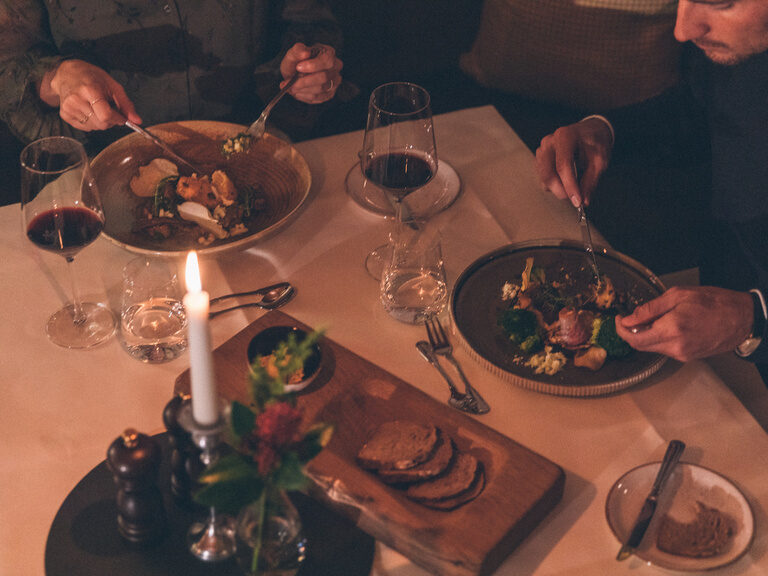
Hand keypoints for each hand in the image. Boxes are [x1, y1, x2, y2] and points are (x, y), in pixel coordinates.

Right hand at [43, 59, 140, 130]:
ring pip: (95, 128)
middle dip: (111, 121)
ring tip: (97, 107)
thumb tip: (137, 120)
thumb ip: (126, 104)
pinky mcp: (65, 115)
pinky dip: (92, 122)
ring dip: (101, 122)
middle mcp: (76, 100)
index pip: (106, 116)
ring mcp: (69, 109)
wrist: (67, 73)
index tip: (122, 117)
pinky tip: (89, 110)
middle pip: (102, 124)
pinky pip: (86, 128)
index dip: (118, 119)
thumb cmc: (92, 77)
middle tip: (109, 109)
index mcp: (89, 91)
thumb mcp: (113, 86)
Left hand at [279, 43, 342, 103]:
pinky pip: (318, 98)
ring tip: (290, 87)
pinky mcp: (330, 93)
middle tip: (289, 83)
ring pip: (320, 89)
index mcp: (329, 53)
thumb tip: (304, 53)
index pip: (326, 60)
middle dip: (304, 81)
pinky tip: (297, 92)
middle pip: (324, 77)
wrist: (296, 73)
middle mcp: (335, 68)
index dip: (313, 65)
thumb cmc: (296, 62)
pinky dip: (305, 96)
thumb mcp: (293, 54)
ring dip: (303, 90)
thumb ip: (297, 51)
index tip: (298, 67)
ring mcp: (334, 82)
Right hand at [535, 117, 613, 206]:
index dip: (569, 185)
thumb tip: (584, 200)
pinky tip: (566, 182)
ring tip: (574, 187)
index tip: (577, 201)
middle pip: (548, 173)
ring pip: (544, 178)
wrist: (589, 133)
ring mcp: (542, 150)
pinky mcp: (540, 159)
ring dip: (558, 189)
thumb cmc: (594, 143)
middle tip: (576, 199)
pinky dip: (554, 185)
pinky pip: (543, 179)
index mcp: (565, 136)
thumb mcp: (600, 160)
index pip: (563, 165)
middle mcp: (549, 142)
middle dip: (561, 190)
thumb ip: (591, 180)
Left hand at [615, 286, 753, 361]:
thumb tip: (629, 318)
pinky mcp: (687, 357)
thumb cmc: (715, 302)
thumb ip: (650, 308)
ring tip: (651, 319)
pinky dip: (658, 338)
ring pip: (652, 348)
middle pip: (640, 346)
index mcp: (672, 329)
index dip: (621, 330)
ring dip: (645, 335)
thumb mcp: (678, 295)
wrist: (742, 318)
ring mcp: (682, 354)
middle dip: (630, 333)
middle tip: (628, 318)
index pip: (635, 339)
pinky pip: (664, 349)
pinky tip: (664, 326)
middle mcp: (675, 347)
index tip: (619, 319)